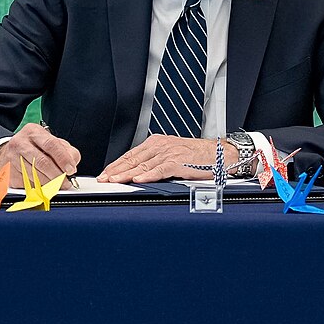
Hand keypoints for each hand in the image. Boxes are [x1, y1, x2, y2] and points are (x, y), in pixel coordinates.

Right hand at [0, 123, 80, 181]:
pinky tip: (43, 186)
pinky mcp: (9, 173)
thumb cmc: (33, 147)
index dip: (63, 159)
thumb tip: (73, 163)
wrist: (8, 153)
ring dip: (50, 184)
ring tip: (57, 185)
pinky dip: (38, 188)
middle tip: (66, 182)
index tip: (71, 169)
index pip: (51, 144)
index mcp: (33, 131)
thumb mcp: (50, 142)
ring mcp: (12, 159)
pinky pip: (27, 184)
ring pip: (35, 176)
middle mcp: (20, 143)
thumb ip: (65, 150)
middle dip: (58, 175)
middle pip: (42, 162)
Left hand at [99, 135, 220, 183]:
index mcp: (157, 143)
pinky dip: (148, 175)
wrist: (220, 154)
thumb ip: (156, 162)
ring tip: (114, 180)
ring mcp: (170, 153)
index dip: (116, 164)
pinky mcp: (179, 163)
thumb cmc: (198, 157)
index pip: (131, 154)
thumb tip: (138, 174)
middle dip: (116, 170)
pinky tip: (138, 180)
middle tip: (103, 179)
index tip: (105, 173)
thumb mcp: (173, 155)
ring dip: (126, 174)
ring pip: (143, 165)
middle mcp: (161, 146)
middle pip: (133, 159)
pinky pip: (160, 170)